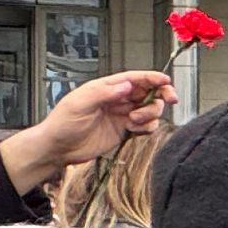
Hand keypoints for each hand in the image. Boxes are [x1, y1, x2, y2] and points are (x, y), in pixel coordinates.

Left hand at [1, 72, 175, 193]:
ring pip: (150, 109)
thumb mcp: (79, 104)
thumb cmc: (62, 124)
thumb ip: (104, 93)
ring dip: (150, 114)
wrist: (58, 149)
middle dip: (161, 95)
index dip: (153, 78)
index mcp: (106, 88)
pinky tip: (133, 130)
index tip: (166, 81)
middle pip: (149, 92)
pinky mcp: (125, 131)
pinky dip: (146, 128)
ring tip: (133, 121)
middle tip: (170, 100)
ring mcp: (122, 115)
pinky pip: (146, 126)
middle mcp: (117, 100)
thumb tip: (126, 85)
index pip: (135, 79)